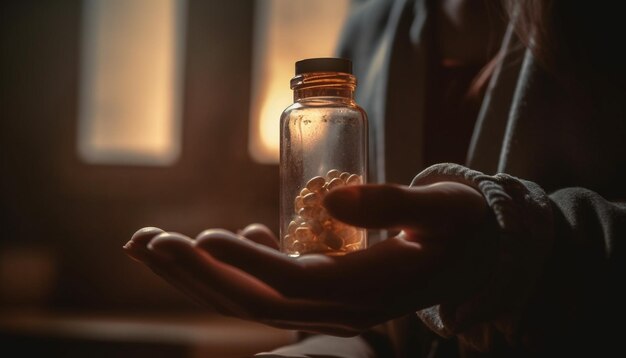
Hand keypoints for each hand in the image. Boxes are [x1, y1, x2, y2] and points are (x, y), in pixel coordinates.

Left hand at [123, 182, 495, 335]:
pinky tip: (215, 244)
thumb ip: (396, 203)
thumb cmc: (464, 226)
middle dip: (198, 274)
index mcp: (372, 289)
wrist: (479, 255)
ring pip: (253, 299)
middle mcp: (344, 307)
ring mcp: (332, 304)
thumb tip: (336, 198)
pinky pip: (270, 290)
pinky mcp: (326, 291)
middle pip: (258, 300)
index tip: (201, 237)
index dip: (246, 265)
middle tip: (145, 243)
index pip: (296, 284)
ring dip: (198, 274)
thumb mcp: (445, 208)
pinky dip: (234, 269)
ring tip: (150, 246)